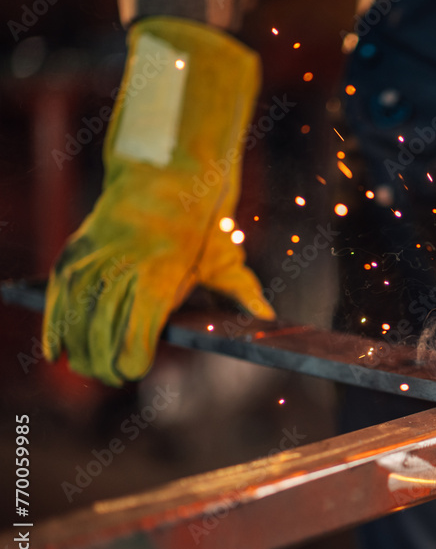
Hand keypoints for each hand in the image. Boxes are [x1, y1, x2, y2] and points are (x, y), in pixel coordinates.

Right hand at [43, 17, 273, 384]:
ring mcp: (95, 259)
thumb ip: (241, 291)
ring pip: (76, 318)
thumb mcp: (224, 256)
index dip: (131, 358)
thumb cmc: (200, 220)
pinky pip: (58, 296)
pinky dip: (54, 324)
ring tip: (90, 368)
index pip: (136, 333)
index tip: (133, 370)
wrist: (165, 171)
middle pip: (102, 333)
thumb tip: (266, 318)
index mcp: (160, 275)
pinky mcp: (76, 251)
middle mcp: (123, 268)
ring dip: (80, 349)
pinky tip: (56, 350)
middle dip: (106, 362)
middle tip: (115, 377)